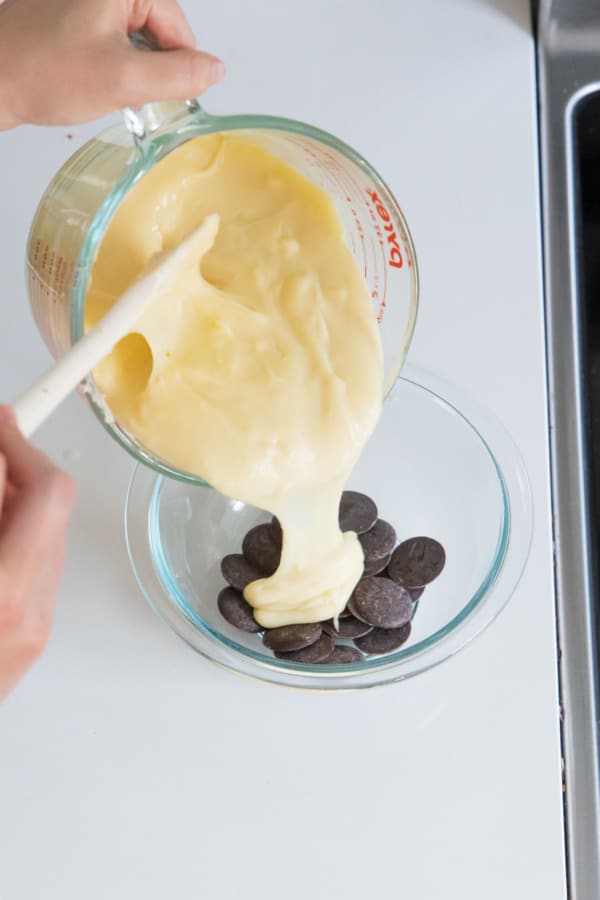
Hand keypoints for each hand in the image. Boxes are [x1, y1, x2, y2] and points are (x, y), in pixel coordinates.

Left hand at [0, 0, 224, 129]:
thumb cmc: (41, 72)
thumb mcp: (122, 79)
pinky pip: (114, 39)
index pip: (179, 26)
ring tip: (98, 82)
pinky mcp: (76, 14)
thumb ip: (177, 76)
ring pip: (137, 39)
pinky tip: (89, 78)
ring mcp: (91, 2)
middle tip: (118, 87)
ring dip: (129, 70)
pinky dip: (110, 64)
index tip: (153, 93)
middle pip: (159, 31)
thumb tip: (215, 70)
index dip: (173, 67)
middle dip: (148, 68)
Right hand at [0, 407, 74, 700]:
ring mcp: (33, 633)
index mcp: (1, 590)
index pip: (44, 491)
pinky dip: (7, 537)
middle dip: (13, 466)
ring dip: (10, 501)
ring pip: (43, 536)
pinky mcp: (28, 643)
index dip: (18, 443)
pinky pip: (32, 568)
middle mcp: (27, 613)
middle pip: (49, 508)